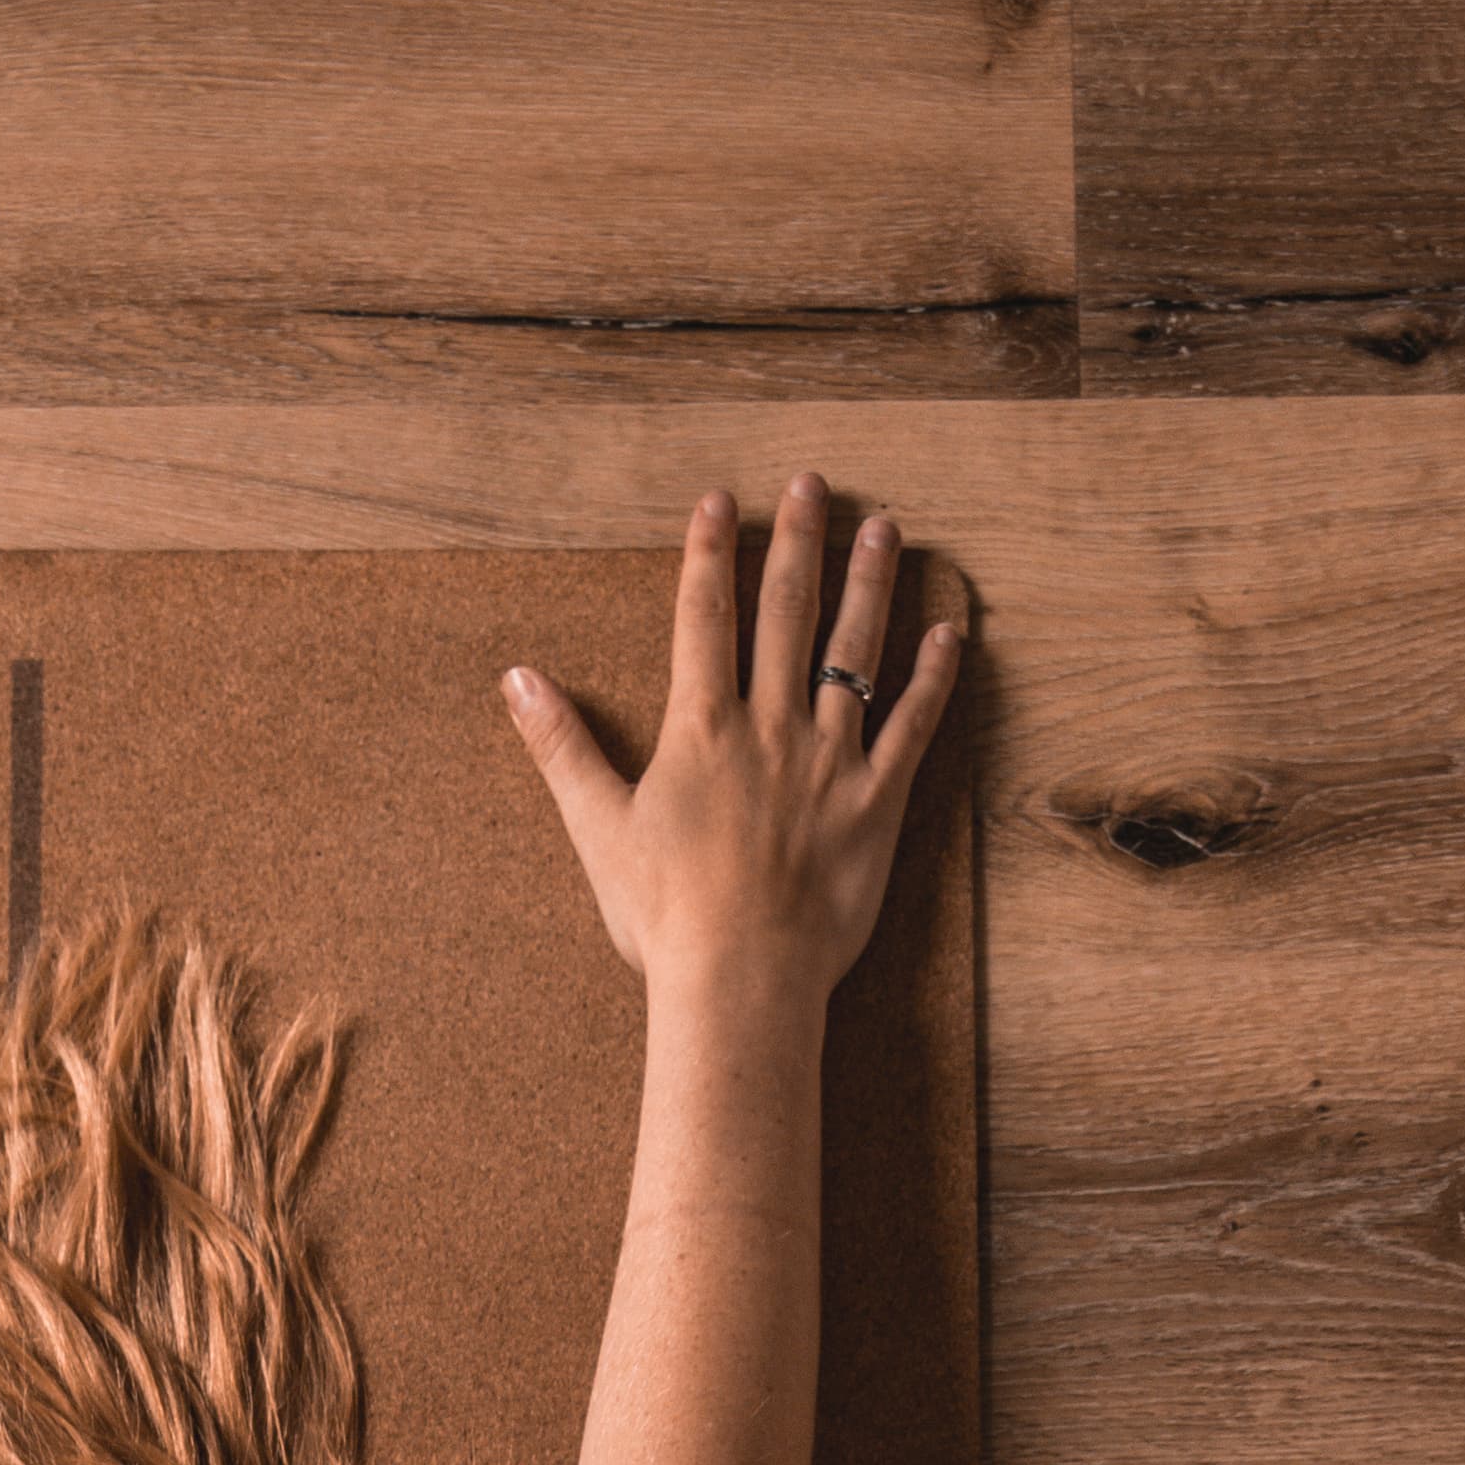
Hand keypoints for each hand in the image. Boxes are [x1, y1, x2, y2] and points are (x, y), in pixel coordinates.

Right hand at [502, 477, 962, 1008]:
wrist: (742, 980)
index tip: (720, 501)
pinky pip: (913, 726)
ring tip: (881, 528)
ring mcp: (831, 760)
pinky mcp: (877, 803)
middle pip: (786, 612)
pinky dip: (933, 678)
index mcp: (702, 728)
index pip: (703, 617)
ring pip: (855, 650)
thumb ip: (561, 747)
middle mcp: (771, 726)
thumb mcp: (598, 828)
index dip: (709, 554)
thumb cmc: (664, 917)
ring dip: (869, 584)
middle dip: (797, 540)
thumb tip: (516, 680)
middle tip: (811, 484)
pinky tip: (948, 633)